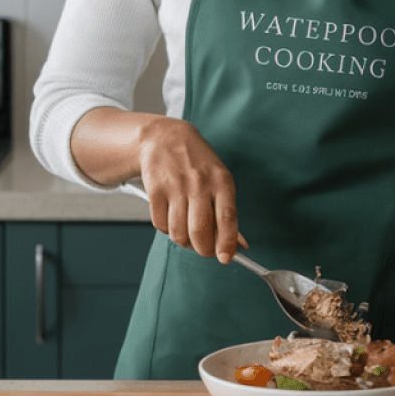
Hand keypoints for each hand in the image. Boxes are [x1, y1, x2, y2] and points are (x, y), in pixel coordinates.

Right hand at [138, 117, 246, 262]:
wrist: (165, 137)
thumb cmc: (198, 163)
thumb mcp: (219, 180)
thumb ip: (228, 212)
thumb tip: (239, 245)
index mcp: (221, 181)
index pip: (227, 218)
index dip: (227, 243)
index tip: (226, 258)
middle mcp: (199, 183)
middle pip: (200, 232)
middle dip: (203, 249)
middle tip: (203, 248)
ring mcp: (176, 186)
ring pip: (178, 233)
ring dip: (183, 241)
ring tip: (186, 231)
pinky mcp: (155, 190)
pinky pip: (160, 225)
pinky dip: (166, 229)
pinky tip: (171, 217)